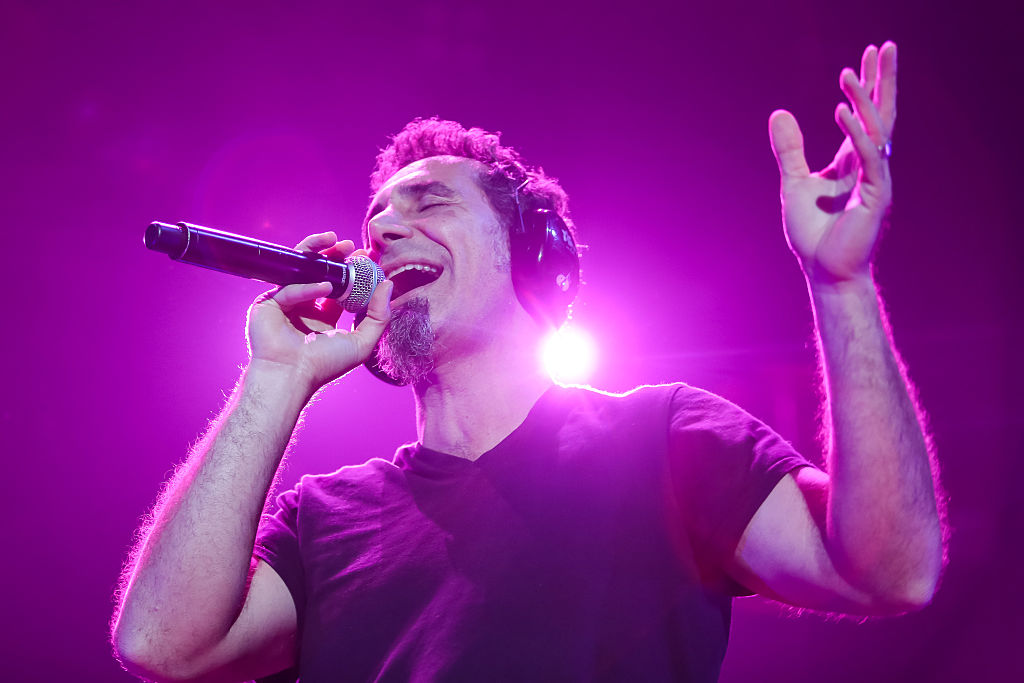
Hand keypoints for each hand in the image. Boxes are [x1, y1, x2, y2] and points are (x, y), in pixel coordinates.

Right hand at [245, 231, 393, 392]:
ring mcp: (285, 303)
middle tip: (351, 246)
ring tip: (334, 242)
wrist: (292, 375)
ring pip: (300, 269)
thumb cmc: (325, 364)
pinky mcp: (268, 303)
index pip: (338, 285)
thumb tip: (388, 284)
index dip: (352, 271)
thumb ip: (378, 315)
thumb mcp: (362, 342)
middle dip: (335, 255)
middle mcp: (304, 306)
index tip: (366, 257)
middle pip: (318, 271)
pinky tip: (324, 287)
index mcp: (323, 315)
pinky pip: (289, 288)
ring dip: (317, 252)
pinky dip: (307, 287)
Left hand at [769, 42, 896, 286]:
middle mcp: (870, 166)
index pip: (865, 115)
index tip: (868, 55)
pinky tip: (841, 112)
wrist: (824, 272)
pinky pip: (868, 159)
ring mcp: (876, 180)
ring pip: (875, 131)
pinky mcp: (875, 197)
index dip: (868, 86)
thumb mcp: (794, 183)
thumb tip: (779, 112)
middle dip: (883, 80)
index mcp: (854, 162)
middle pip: (881, 114)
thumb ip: (790, 149)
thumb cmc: (813, 234)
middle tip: (885, 45)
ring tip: (850, 73)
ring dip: (864, 101)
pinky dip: (856, 135)